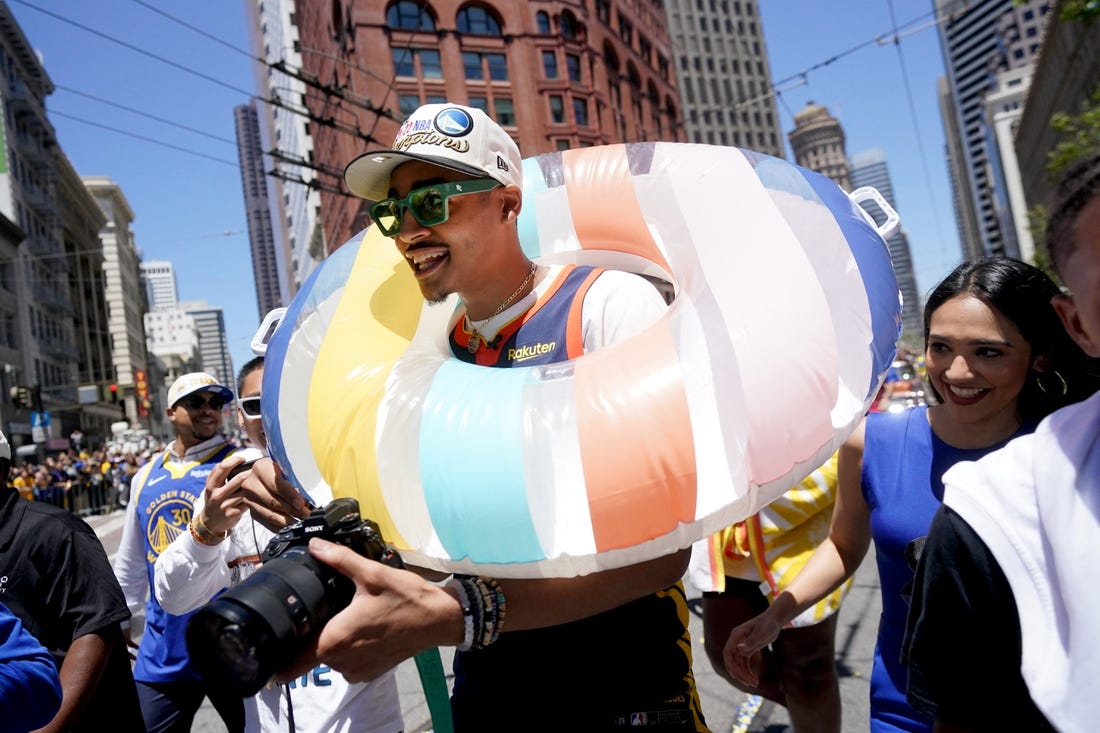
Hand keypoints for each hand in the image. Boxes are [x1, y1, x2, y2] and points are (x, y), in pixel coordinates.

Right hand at [199, 455, 252, 535]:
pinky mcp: (234, 513)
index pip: (222, 467)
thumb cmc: (215, 498)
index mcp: (211, 485)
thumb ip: (219, 472)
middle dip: (250, 472)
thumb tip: (237, 460)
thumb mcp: (211, 485)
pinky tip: (256, 494)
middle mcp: (217, 495)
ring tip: (259, 480)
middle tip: (256, 469)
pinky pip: (248, 501)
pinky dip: (254, 496)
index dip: (235, 460)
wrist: (210, 522)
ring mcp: (225, 505)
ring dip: (254, 484)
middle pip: (239, 478)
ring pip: (246, 490)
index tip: (243, 459)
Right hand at [238, 458, 309, 532]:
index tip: (301, 504)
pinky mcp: (252, 511)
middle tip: (306, 514)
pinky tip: (291, 526)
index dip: (290, 495)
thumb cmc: (279, 470)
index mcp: (261, 468)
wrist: (263, 475)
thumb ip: (295, 481)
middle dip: (292, 510)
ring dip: (288, 520)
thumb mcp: (287, 469)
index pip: (275, 484)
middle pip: (273, 501)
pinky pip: (267, 523)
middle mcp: (251, 484)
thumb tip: (309, 498)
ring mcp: (249, 499)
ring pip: (270, 514)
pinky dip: (280, 526)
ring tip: (301, 521)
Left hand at [278, 539, 464, 682]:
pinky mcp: (369, 672)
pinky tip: (362, 626)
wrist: (439, 619)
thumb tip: (315, 545)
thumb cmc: (406, 597)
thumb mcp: (372, 573)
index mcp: (335, 640)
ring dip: (332, 640)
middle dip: (312, 633)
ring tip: (347, 614)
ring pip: (329, 656)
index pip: (291, 662)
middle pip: (310, 652)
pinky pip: (347, 661)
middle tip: (325, 608)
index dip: (278, 653)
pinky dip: (349, 647)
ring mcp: (356, 670)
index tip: (276, 639)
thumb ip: (339, 559)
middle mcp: (341, 661)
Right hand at [723, 610, 781, 686]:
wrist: (775, 620)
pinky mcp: (748, 649)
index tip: (737, 676)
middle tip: (751, 683)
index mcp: (736, 635)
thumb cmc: (768, 624)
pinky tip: (755, 679)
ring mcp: (741, 646)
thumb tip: (739, 650)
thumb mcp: (761, 633)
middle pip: (732, 660)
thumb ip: (750, 642)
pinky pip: (744, 663)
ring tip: (755, 684)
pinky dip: (747, 672)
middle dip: (739, 673)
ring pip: (738, 664)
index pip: (728, 653)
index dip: (730, 665)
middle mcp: (736, 641)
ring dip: (744, 675)